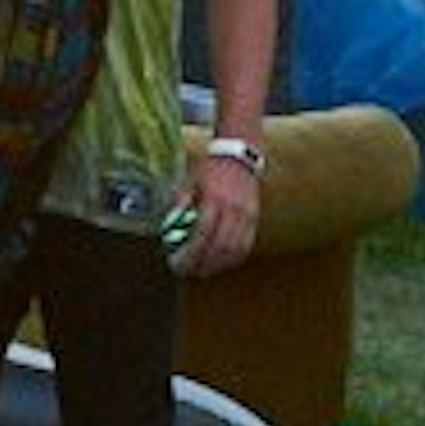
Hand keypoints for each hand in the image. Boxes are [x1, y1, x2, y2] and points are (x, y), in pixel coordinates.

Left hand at [179, 151, 262, 277]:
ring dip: (217, 265)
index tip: (176, 262)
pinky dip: (232, 258)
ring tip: (202, 270)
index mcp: (214, 198)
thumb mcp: (190, 181)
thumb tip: (170, 228)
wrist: (239, 153)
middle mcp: (233, 208)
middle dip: (202, 264)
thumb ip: (181, 205)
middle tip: (187, 272)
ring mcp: (247, 214)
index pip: (202, 233)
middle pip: (219, 246)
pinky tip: (221, 262)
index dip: (189, 252)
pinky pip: (246, 245)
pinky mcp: (255, 218)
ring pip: (234, 250)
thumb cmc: (210, 167)